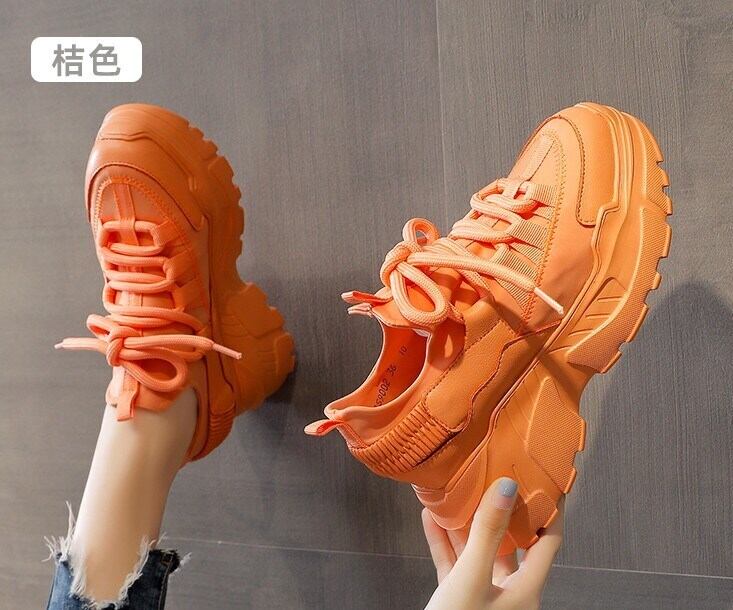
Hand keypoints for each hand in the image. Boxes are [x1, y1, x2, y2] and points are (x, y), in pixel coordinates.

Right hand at [422, 478, 562, 609]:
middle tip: (495, 479)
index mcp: (525, 589)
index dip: (549, 509)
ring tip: (457, 494)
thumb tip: (508, 487)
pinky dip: (445, 542)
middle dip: (501, 510)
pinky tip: (433, 520)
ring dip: (467, 523)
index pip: (548, 540)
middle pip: (511, 542)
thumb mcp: (472, 577)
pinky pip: (455, 565)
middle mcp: (509, 592)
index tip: (544, 479)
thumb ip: (489, 532)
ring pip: (479, 552)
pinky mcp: (459, 601)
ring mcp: (484, 597)